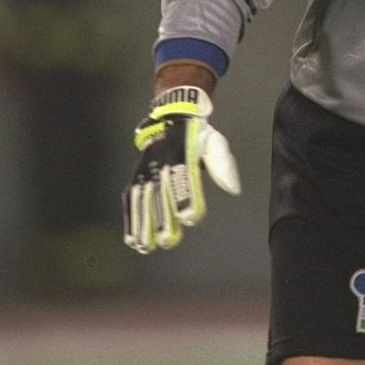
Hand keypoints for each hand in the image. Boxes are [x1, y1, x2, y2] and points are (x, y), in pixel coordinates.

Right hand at [122, 86, 240, 252]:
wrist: (171, 117)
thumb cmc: (198, 135)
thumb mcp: (215, 142)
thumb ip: (223, 165)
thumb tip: (234, 189)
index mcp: (182, 153)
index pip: (183, 178)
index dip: (185, 198)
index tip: (190, 218)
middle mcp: (161, 163)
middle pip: (160, 194)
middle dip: (163, 218)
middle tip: (168, 241)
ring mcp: (146, 171)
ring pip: (142, 200)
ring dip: (143, 224)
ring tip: (146, 247)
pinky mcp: (137, 177)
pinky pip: (131, 200)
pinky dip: (130, 220)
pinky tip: (133, 240)